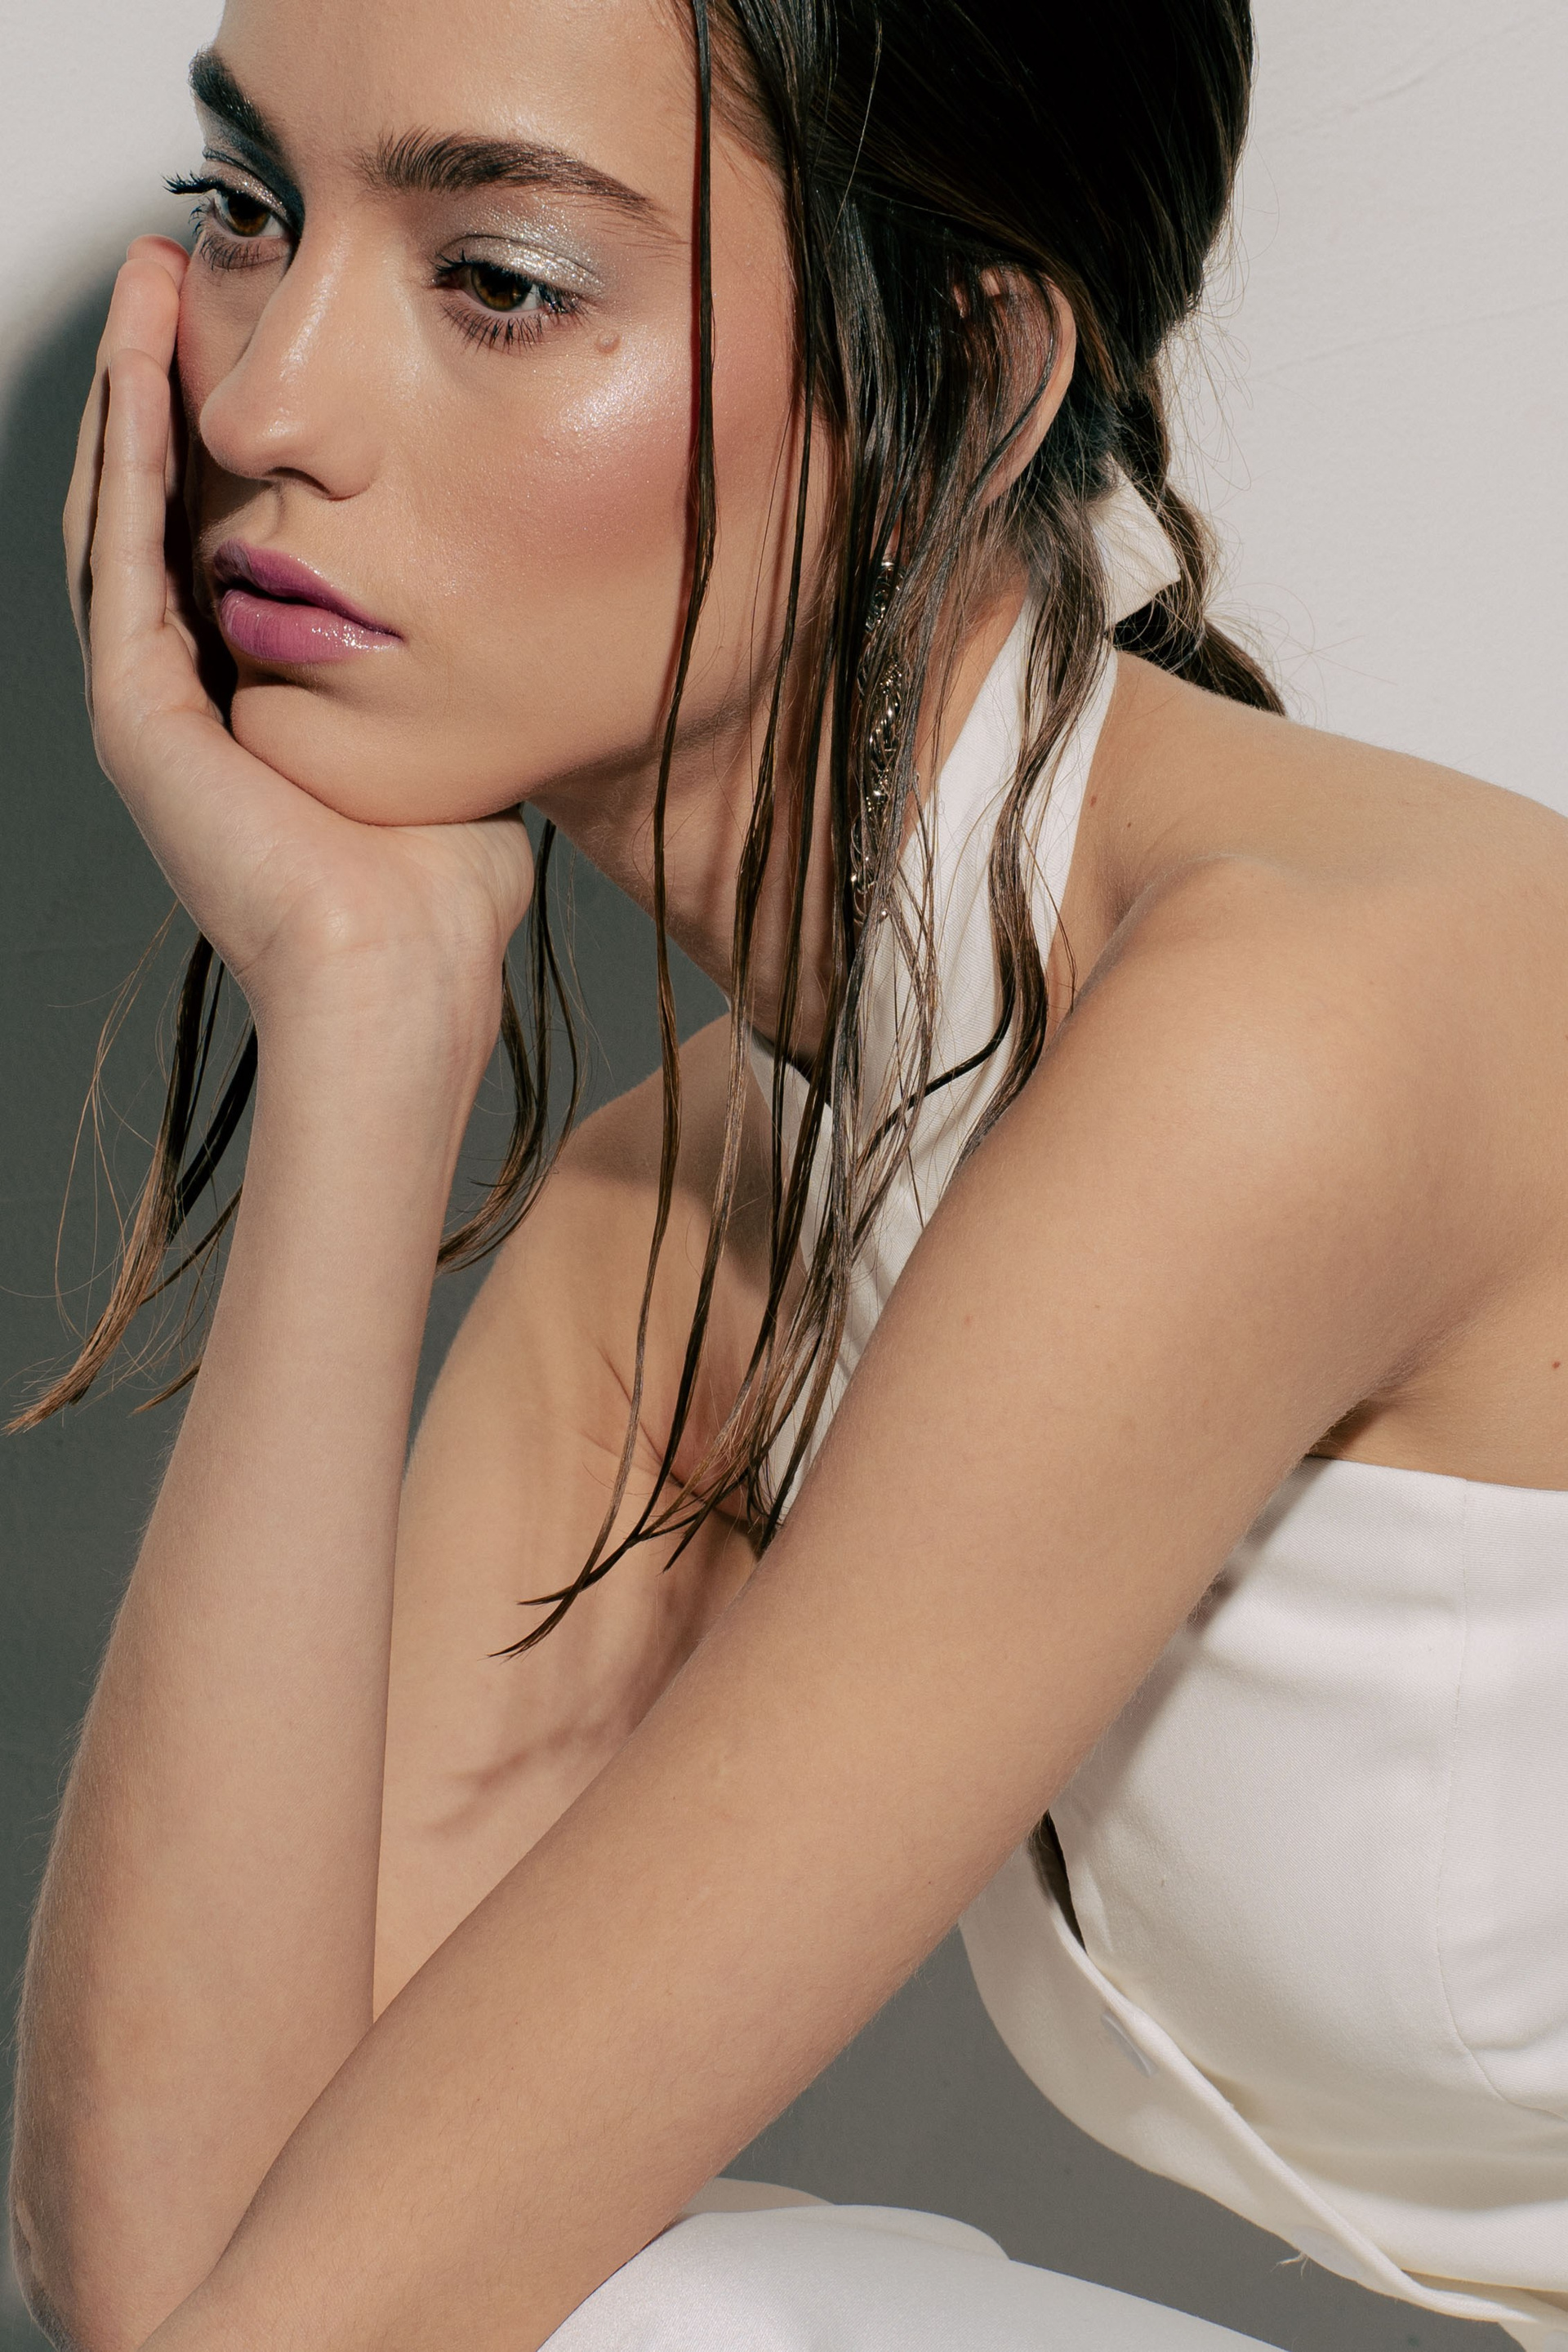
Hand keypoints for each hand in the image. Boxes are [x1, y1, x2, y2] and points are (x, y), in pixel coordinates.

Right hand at [64, 237, 534, 1046]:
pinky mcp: (136, 719)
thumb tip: (497, 612)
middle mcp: (188, 698)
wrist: (406, 977)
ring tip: (146, 285)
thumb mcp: (445, 744)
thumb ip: (442, 674)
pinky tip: (141, 379)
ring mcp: (149, 708)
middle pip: (151, 506)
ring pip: (120, 513)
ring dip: (127, 395)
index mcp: (246, 704)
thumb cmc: (440, 894)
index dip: (214, 435)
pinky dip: (128, 464)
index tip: (241, 340)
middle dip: (157, 382)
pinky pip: (122, 559)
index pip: (211, 538)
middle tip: (169, 272)